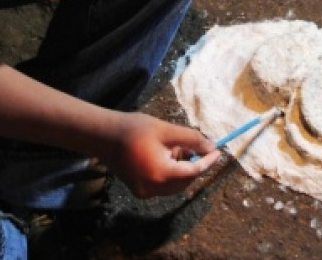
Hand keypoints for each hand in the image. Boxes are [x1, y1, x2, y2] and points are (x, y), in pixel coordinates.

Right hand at [103, 112, 219, 197]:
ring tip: (176, 147)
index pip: (193, 171)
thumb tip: (211, 146)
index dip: (207, 161)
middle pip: (184, 181)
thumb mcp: (166, 130)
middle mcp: (153, 189)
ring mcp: (145, 192)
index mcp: (162, 174)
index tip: (218, 151)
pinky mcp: (138, 190)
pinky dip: (169, 172)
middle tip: (192, 145)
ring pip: (174, 184)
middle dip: (193, 164)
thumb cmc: (135, 129)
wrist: (103, 136)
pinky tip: (164, 154)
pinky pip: (162, 185)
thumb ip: (191, 139)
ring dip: (181, 168)